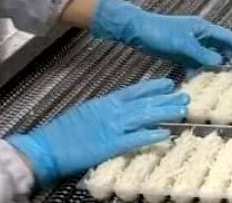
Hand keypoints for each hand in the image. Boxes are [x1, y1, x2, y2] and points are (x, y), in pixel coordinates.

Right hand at [7, 78, 187, 184]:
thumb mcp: (86, 112)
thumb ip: (105, 108)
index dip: (154, 87)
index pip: (135, 91)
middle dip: (167, 99)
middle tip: (185, 96)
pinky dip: (151, 135)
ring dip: (165, 113)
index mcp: (106, 102)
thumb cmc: (62, 131)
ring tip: (182, 110)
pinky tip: (165, 134)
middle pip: (145, 103)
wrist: (46, 147)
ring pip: (145, 117)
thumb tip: (121, 107)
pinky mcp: (111, 145)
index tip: (169, 83)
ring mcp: (113, 128)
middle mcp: (113, 112)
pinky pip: (136, 139)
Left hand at [90, 0, 231, 67]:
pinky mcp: (180, 52)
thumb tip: (219, 61)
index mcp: (203, 29)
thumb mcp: (182, 45)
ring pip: (209, 55)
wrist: (137, 30)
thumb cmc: (161, 33)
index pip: (227, 37)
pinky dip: (200, 69)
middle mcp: (200, 35)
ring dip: (216, 64)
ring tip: (228, 76)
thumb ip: (201, 54)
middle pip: (221, 46)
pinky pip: (196, 62)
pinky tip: (202, 80)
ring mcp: (190, 44)